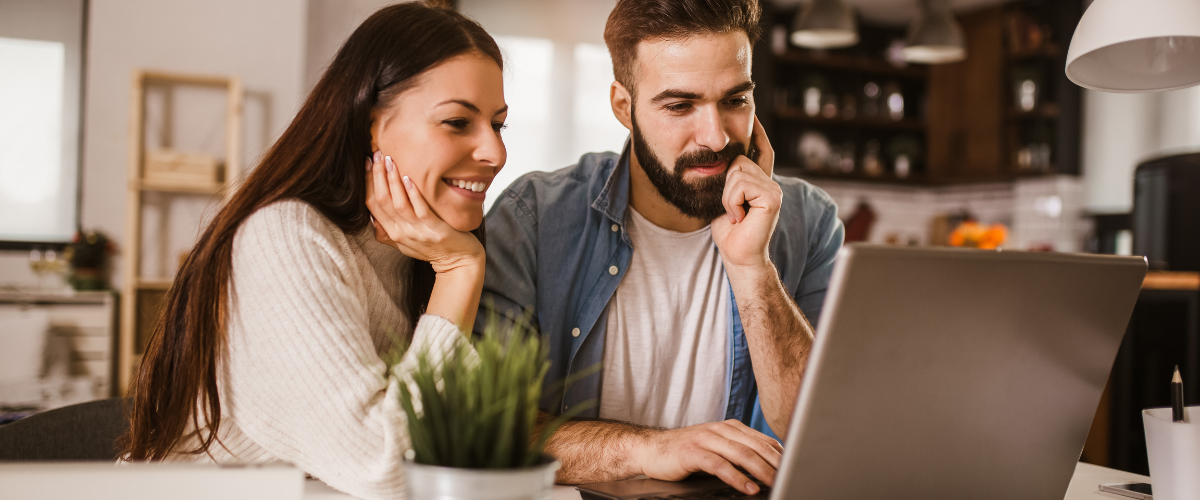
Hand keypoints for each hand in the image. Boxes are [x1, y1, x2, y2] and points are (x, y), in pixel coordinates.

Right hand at [365, 152, 483, 273]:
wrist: (458, 263)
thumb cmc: (432, 249)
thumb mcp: (405, 243)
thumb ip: (387, 231)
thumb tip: (371, 217)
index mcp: (392, 232)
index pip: (372, 205)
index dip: (367, 182)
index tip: (366, 162)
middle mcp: (401, 232)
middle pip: (382, 201)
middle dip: (376, 176)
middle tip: (376, 154)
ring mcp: (418, 231)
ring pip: (398, 204)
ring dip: (392, 181)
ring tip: (389, 160)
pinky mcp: (436, 230)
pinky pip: (421, 211)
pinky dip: (413, 194)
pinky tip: (409, 178)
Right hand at [635, 419, 782, 494]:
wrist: (651, 449)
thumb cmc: (686, 452)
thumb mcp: (717, 448)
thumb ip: (739, 453)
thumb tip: (768, 467)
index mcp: (730, 427)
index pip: (763, 440)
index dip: (781, 455)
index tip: (796, 467)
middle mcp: (720, 429)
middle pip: (756, 446)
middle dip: (776, 464)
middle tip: (792, 476)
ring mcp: (706, 439)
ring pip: (741, 454)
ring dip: (761, 471)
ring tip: (776, 483)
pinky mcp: (693, 452)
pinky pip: (719, 465)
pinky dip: (736, 477)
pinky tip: (748, 487)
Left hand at [711, 116, 780, 270]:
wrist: (738, 255)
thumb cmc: (729, 232)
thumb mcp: (724, 198)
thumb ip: (729, 180)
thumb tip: (720, 158)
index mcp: (760, 181)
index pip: (761, 150)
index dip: (758, 133)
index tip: (754, 116)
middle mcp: (770, 182)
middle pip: (738, 159)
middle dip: (726, 185)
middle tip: (732, 209)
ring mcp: (774, 189)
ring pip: (737, 171)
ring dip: (727, 196)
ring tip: (736, 214)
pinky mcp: (772, 198)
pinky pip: (741, 185)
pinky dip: (732, 202)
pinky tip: (740, 217)